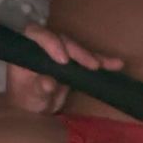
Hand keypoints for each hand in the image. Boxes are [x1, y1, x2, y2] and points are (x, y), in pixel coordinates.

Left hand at [6, 23, 124, 114]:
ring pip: (77, 48)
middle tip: (92, 65)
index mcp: (27, 50)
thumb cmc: (26, 101)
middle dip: (78, 52)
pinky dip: (102, 61)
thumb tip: (48, 82)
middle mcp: (43, 46)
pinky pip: (87, 59)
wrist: (34, 108)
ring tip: (106, 65)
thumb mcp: (30, 97)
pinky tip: (116, 64)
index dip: (50, 42)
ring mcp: (60, 52)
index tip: (63, 60)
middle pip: (62, 40)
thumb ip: (37, 88)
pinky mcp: (73, 61)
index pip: (35, 35)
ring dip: (92, 56)